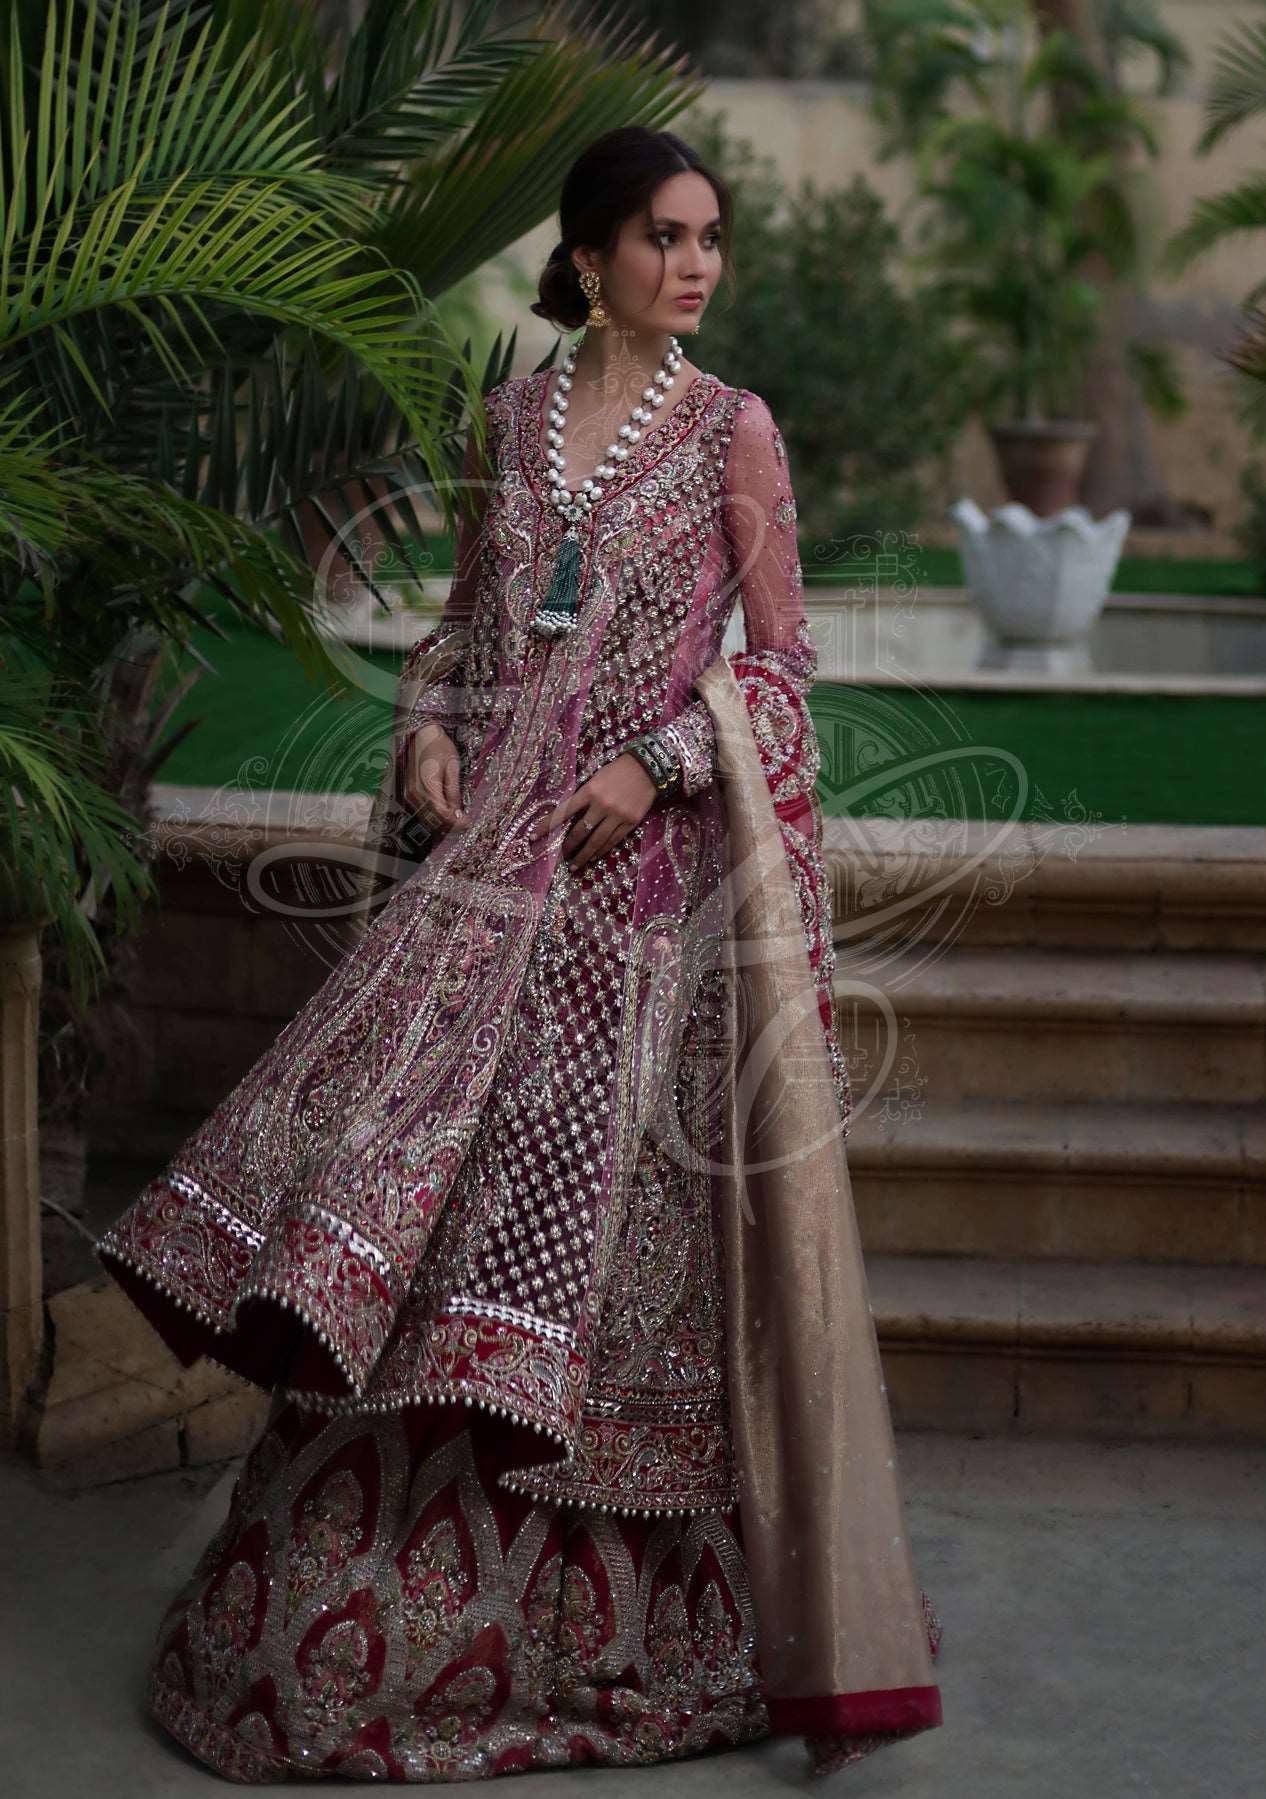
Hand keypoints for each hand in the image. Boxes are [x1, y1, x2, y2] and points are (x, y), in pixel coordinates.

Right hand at [402, 721, 465, 832]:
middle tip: (464, 824)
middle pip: (432, 817)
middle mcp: (415, 791)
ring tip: (457, 819)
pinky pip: (421, 808)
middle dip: (449, 823)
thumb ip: (453, 791)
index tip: (466, 823)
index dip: (454, 821)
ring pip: (426, 814)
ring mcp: (410, 792)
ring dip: (441, 820)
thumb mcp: (452, 767)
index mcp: (428, 784)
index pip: (441, 812)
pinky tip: (445, 811)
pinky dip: (433, 812)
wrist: (423, 734)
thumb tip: (457, 811)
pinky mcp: (409, 791)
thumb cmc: (439, 746)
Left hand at [527, 751, 658, 871]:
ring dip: (583, 855)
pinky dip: (602, 850)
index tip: (533, 837)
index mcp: (589, 791)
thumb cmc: (618, 771)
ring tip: (575, 865)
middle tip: (560, 857)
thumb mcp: (596, 779)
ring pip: (596, 841)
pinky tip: (594, 856)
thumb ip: (584, 797)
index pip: (562, 812)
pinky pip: (613, 841)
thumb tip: (570, 818)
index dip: (546, 826)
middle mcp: (601, 804)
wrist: (648, 768)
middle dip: (568, 846)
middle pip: (579, 831)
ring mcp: (617, 815)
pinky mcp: (630, 822)